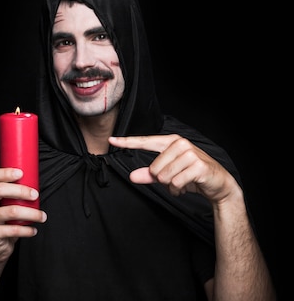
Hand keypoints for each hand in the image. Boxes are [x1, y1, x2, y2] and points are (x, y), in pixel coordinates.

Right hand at [0, 168, 46, 262]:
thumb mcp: (3, 203)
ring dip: (31, 213)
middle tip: (35, 195)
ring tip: (41, 216)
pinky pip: (12, 230)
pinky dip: (26, 230)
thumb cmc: (2, 220)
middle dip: (21, 190)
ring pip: (10, 211)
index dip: (5, 173)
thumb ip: (11, 192)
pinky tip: (33, 230)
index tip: (21, 173)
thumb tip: (33, 182)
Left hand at [108, 134, 237, 202]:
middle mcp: (180, 144)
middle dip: (162, 179)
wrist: (217, 183)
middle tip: (176, 178)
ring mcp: (190, 153)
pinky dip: (179, 189)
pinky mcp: (198, 165)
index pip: (145, 142)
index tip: (111, 140)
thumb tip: (132, 177)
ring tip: (182, 182)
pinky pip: (176, 182)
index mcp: (171, 142)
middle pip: (154, 168)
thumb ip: (149, 175)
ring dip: (171, 185)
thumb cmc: (191, 175)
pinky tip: (188, 185)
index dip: (127, 142)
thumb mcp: (168, 174)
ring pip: (164, 176)